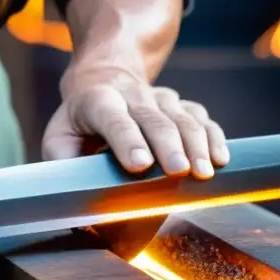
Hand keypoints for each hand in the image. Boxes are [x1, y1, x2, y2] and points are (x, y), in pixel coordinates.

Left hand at [42, 69, 229, 177]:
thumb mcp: (58, 137)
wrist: (105, 76)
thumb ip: (63, 166)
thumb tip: (75, 203)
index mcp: (97, 100)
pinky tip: (221, 159)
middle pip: (154, 120)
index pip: (114, 118)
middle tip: (179, 172)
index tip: (140, 165)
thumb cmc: (79, 121)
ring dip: (196, 146)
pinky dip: (214, 138)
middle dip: (168, 146)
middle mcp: (132, 95)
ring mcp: (161, 98)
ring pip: (183, 118)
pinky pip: (202, 119)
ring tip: (204, 173)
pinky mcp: (182, 105)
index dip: (127, 140)